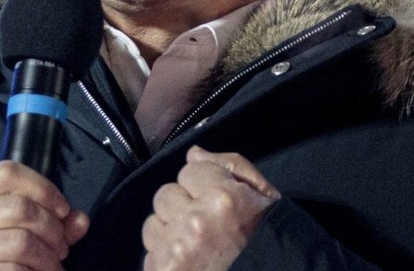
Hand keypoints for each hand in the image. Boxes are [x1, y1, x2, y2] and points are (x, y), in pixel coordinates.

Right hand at [0, 160, 88, 270]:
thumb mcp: (4, 226)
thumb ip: (45, 219)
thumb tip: (80, 221)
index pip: (7, 172)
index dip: (43, 187)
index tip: (62, 208)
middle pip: (20, 207)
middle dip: (52, 228)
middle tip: (61, 246)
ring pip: (21, 242)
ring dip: (48, 257)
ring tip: (53, 265)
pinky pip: (12, 270)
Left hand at [142, 146, 280, 270]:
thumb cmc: (264, 241)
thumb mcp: (264, 200)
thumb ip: (231, 166)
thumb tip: (194, 153)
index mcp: (223, 199)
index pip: (189, 170)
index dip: (203, 186)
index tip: (217, 204)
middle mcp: (196, 222)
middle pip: (165, 194)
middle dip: (181, 207)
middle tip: (204, 227)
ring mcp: (177, 250)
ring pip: (152, 223)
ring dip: (169, 233)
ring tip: (194, 247)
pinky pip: (149, 252)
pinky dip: (164, 258)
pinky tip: (186, 263)